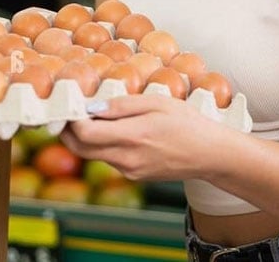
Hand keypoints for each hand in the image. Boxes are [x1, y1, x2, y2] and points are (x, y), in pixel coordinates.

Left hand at [60, 94, 222, 181]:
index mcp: (132, 137)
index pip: (84, 133)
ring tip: (97, 117)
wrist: (210, 154)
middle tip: (69, 114)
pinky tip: (118, 131)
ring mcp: (130, 171)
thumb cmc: (188, 123)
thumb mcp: (156, 103)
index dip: (71, 120)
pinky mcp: (135, 176)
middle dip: (69, 132)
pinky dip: (105, 145)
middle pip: (81, 148)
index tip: (70, 107)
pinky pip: (110, 159)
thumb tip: (92, 108)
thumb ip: (122, 105)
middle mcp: (127, 159)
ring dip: (88, 138)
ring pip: (94, 154)